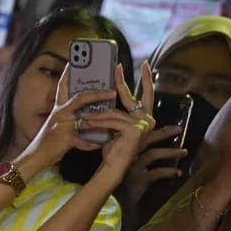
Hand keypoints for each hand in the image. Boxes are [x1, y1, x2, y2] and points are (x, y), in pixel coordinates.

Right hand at [16, 65, 114, 171]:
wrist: (33, 158)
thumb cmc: (46, 144)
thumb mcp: (55, 128)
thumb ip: (69, 121)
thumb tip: (87, 119)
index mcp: (57, 110)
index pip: (62, 88)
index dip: (67, 74)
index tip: (73, 62)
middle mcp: (59, 114)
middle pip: (80, 98)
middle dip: (97, 94)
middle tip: (112, 91)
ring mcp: (61, 125)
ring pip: (86, 118)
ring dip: (102, 119)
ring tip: (115, 118)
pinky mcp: (65, 138)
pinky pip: (84, 140)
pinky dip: (93, 144)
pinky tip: (102, 144)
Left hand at [88, 63, 159, 182]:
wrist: (113, 166)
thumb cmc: (113, 146)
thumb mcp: (115, 126)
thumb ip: (116, 113)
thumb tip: (106, 94)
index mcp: (144, 116)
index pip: (146, 94)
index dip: (147, 79)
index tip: (146, 65)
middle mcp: (148, 119)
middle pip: (132, 96)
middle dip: (123, 80)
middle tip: (117, 66)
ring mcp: (143, 124)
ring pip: (113, 113)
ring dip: (96, 115)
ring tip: (83, 115)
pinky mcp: (134, 130)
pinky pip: (111, 121)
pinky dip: (97, 123)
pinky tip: (86, 123)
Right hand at [123, 124, 187, 208]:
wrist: (112, 205)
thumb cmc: (116, 185)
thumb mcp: (120, 167)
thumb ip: (129, 156)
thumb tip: (146, 148)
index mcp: (121, 151)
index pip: (137, 134)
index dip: (152, 128)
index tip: (166, 125)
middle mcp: (124, 156)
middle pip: (145, 139)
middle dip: (163, 133)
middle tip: (179, 129)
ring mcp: (130, 168)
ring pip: (152, 154)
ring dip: (170, 152)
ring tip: (184, 152)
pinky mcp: (137, 180)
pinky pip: (156, 173)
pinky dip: (168, 172)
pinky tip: (178, 173)